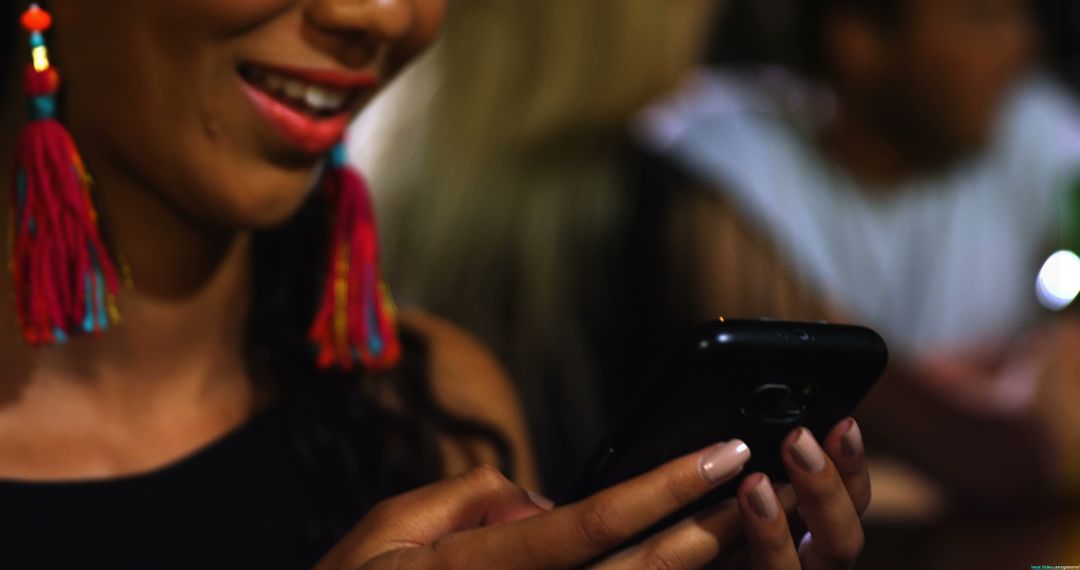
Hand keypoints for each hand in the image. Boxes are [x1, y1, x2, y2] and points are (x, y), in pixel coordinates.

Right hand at [316, 420, 869, 568]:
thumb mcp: (387, 529)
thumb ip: (466, 502)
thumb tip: (540, 503)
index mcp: (479, 565)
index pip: (587, 522)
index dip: (662, 488)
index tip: (722, 451)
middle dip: (706, 528)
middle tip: (770, 488)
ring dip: (694, 567)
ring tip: (751, 524)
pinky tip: (687, 559)